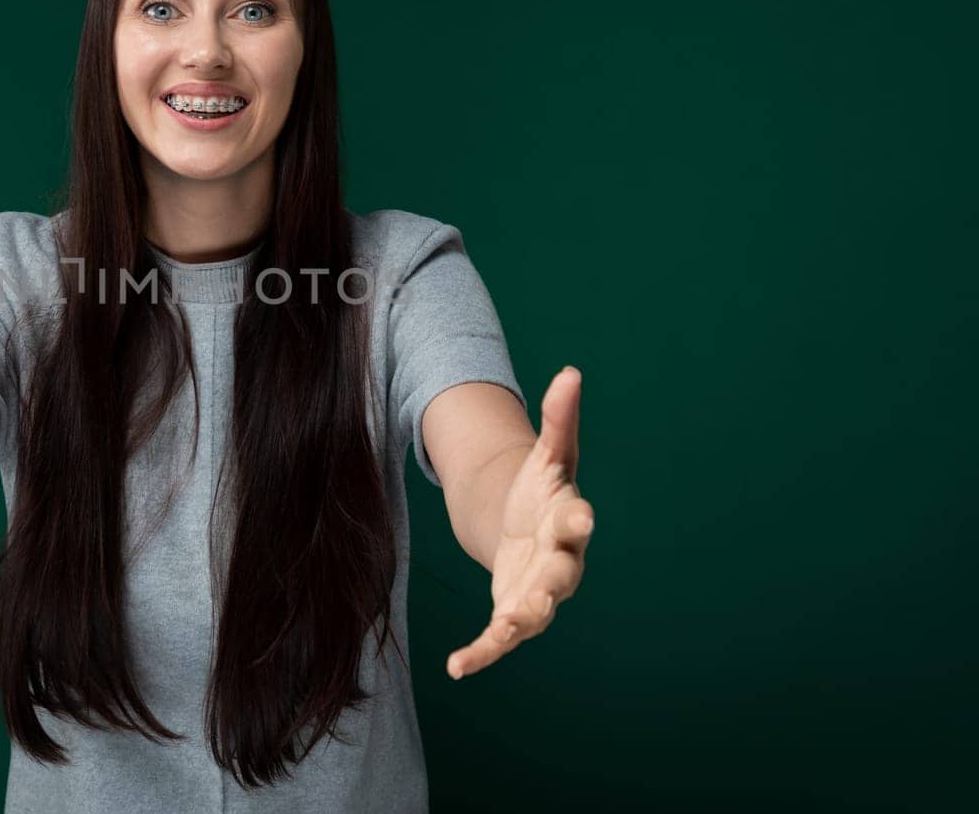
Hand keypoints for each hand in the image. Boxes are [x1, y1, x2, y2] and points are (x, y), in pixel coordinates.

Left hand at [446, 366, 593, 679]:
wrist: (524, 524)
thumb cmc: (540, 488)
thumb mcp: (546, 452)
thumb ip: (558, 418)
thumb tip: (569, 372)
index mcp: (567, 518)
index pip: (577, 518)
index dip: (579, 518)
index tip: (581, 516)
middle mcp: (560, 561)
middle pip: (561, 574)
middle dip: (552, 583)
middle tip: (541, 594)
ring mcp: (539, 590)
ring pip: (534, 612)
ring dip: (519, 622)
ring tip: (501, 631)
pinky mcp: (514, 611)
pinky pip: (500, 637)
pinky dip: (482, 652)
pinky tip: (457, 667)